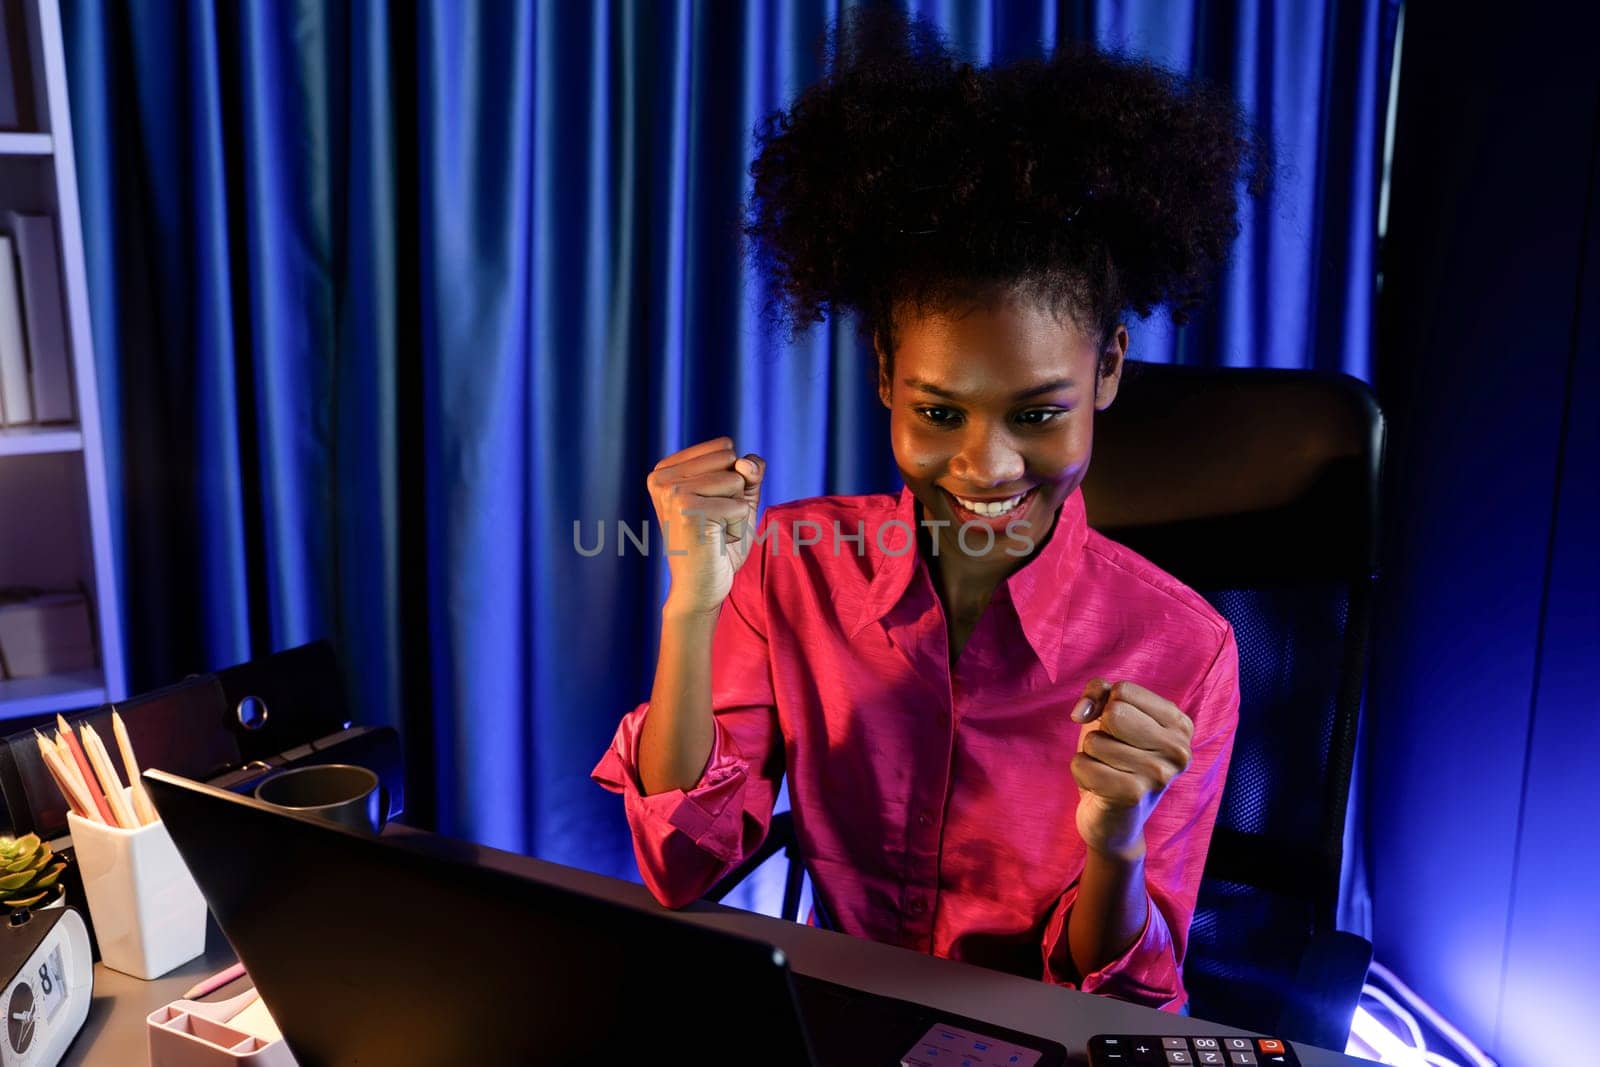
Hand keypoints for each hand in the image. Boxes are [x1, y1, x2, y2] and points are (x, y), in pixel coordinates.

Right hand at [646, 436, 765, 615]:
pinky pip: (739, 507)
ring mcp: (672, 492)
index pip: (725, 448)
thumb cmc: (719, 545)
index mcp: (667, 468)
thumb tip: (744, 463)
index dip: (733, 480)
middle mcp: (662, 476)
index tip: (711, 508)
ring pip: (737, 481)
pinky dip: (737, 529)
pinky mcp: (686, 510)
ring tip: (714, 533)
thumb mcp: (739, 499)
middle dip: (735, 495)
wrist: (700, 590)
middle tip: (714, 523)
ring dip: (737, 513)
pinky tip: (715, 543)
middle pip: (731, 460)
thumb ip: (749, 472)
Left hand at [1070, 679, 1193, 859]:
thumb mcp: (1108, 715)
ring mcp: (1160, 773)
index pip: (1123, 690)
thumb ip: (1098, 692)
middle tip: (1113, 754)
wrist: (1113, 820)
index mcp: (1180, 724)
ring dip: (1090, 755)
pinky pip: (1082, 763)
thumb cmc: (1112, 758)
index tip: (1116, 729)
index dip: (1106, 706)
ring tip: (1109, 772)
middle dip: (1100, 731)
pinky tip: (1099, 787)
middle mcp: (1179, 748)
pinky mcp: (1134, 794)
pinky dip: (1081, 772)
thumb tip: (1081, 712)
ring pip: (1094, 740)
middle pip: (1113, 712)